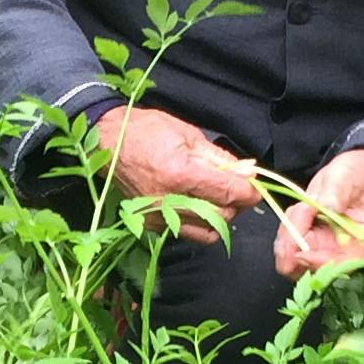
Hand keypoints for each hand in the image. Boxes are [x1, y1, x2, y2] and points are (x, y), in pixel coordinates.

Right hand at [95, 106, 262, 244]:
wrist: (108, 142)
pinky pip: (188, 232)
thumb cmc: (146, 131)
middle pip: (222, 216)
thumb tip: (245, 171)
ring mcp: (158, 216)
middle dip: (236, 204)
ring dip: (220, 217)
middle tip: (237, 189)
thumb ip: (218, 157)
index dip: (248, 193)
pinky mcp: (151, 225)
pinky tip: (197, 205)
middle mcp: (169, 201)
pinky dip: (200, 223)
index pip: (227, 193)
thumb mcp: (187, 134)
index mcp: (180, 174)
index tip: (255, 189)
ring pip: (207, 232)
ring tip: (218, 199)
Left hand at [275, 148, 363, 279]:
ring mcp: (322, 248)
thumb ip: (337, 194)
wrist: (352, 171)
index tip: (299, 253)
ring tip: (303, 206)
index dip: (317, 264)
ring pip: (292, 259)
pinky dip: (286, 228)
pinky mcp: (308, 241)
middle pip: (309, 269)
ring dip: (288, 234)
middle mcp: (341, 251)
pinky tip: (299, 209)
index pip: (340, 266)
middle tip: (298, 214)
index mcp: (361, 242)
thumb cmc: (358, 175)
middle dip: (294, 246)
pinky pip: (287, 245)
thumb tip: (327, 207)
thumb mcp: (348, 178)